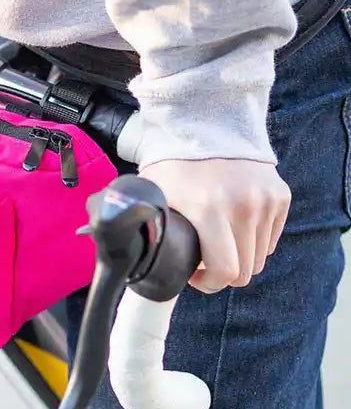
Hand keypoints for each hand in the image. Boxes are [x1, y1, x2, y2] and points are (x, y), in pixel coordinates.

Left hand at [139, 159, 290, 292]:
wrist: (207, 125)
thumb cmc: (173, 164)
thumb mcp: (153, 195)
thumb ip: (144, 225)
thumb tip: (127, 251)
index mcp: (209, 210)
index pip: (225, 271)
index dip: (209, 283)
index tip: (193, 274)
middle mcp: (244, 206)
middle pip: (245, 271)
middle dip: (222, 274)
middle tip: (203, 260)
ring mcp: (266, 200)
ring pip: (259, 257)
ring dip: (238, 257)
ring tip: (216, 241)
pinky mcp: (280, 195)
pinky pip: (270, 238)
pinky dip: (253, 240)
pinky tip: (232, 226)